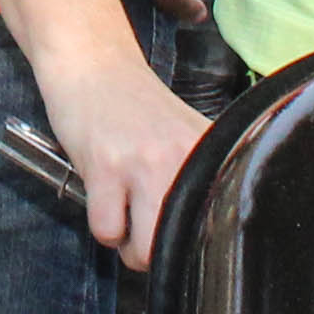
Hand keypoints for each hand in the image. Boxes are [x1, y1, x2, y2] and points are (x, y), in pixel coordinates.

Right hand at [40, 47, 214, 273]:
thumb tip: (201, 237)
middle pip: (180, 247)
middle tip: (141, 224)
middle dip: (154, 250)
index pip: (220, 224)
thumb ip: (199, 177)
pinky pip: (106, 230)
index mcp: (212, 152)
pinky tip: (100, 193)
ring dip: (127, 243)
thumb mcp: (183, 135)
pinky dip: (100, 223)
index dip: (193, 239)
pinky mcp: (107, 166)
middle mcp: (186, 158)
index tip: (178, 230)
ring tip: (122, 212)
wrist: (93, 63)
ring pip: (144, 250)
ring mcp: (146, 163)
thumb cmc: (135, 106)